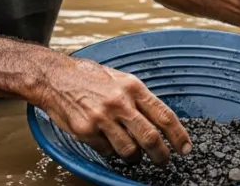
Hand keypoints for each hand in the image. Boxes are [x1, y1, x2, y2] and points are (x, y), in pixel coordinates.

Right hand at [36, 56, 191, 165]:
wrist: (54, 77)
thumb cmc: (87, 77)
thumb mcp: (118, 78)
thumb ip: (137, 97)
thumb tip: (158, 119)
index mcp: (132, 87)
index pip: (164, 115)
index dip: (178, 135)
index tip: (185, 148)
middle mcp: (119, 102)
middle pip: (150, 138)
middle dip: (161, 155)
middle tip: (163, 162)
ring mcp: (102, 118)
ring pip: (129, 150)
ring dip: (135, 158)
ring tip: (133, 156)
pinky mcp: (86, 131)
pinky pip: (107, 151)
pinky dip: (110, 151)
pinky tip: (106, 142)